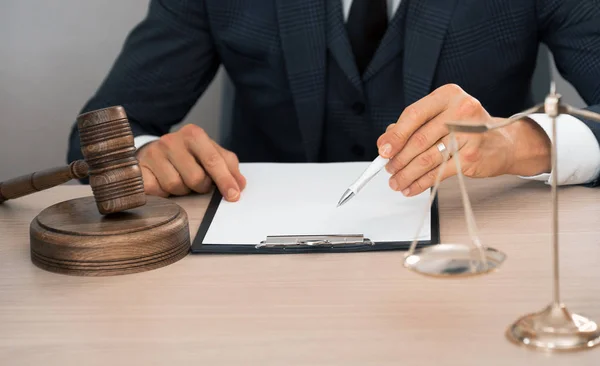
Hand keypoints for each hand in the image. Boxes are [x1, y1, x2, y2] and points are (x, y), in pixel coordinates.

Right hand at [136, 124, 245, 200]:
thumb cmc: (187, 154)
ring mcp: (153, 154)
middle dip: (201, 186)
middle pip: (196, 178)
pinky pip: (158, 191)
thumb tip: (240, 184)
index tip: (233, 196)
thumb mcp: (210, 153)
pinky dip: (164, 193)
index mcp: (193, 134)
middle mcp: (171, 140)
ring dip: (182, 190)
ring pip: (176, 186)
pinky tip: (163, 182)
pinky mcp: (139, 168)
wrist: (153, 151)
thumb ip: (228, 166)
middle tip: (198, 182)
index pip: (213, 160)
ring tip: (180, 179)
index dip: (225, 181)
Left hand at [376, 84, 550, 195]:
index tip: (383, 149)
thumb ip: (412, 126)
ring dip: (407, 174)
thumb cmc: (466, 129)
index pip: (413, 115)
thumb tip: (385, 143)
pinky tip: (411, 187)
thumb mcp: (440, 118)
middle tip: (388, 168)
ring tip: (396, 181)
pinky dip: (421, 183)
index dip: (395, 135)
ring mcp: (469, 134)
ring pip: (427, 158)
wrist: (502, 143)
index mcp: (448, 96)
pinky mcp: (472, 157)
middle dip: (399, 158)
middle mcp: (461, 111)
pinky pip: (438, 173)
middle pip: (419, 139)